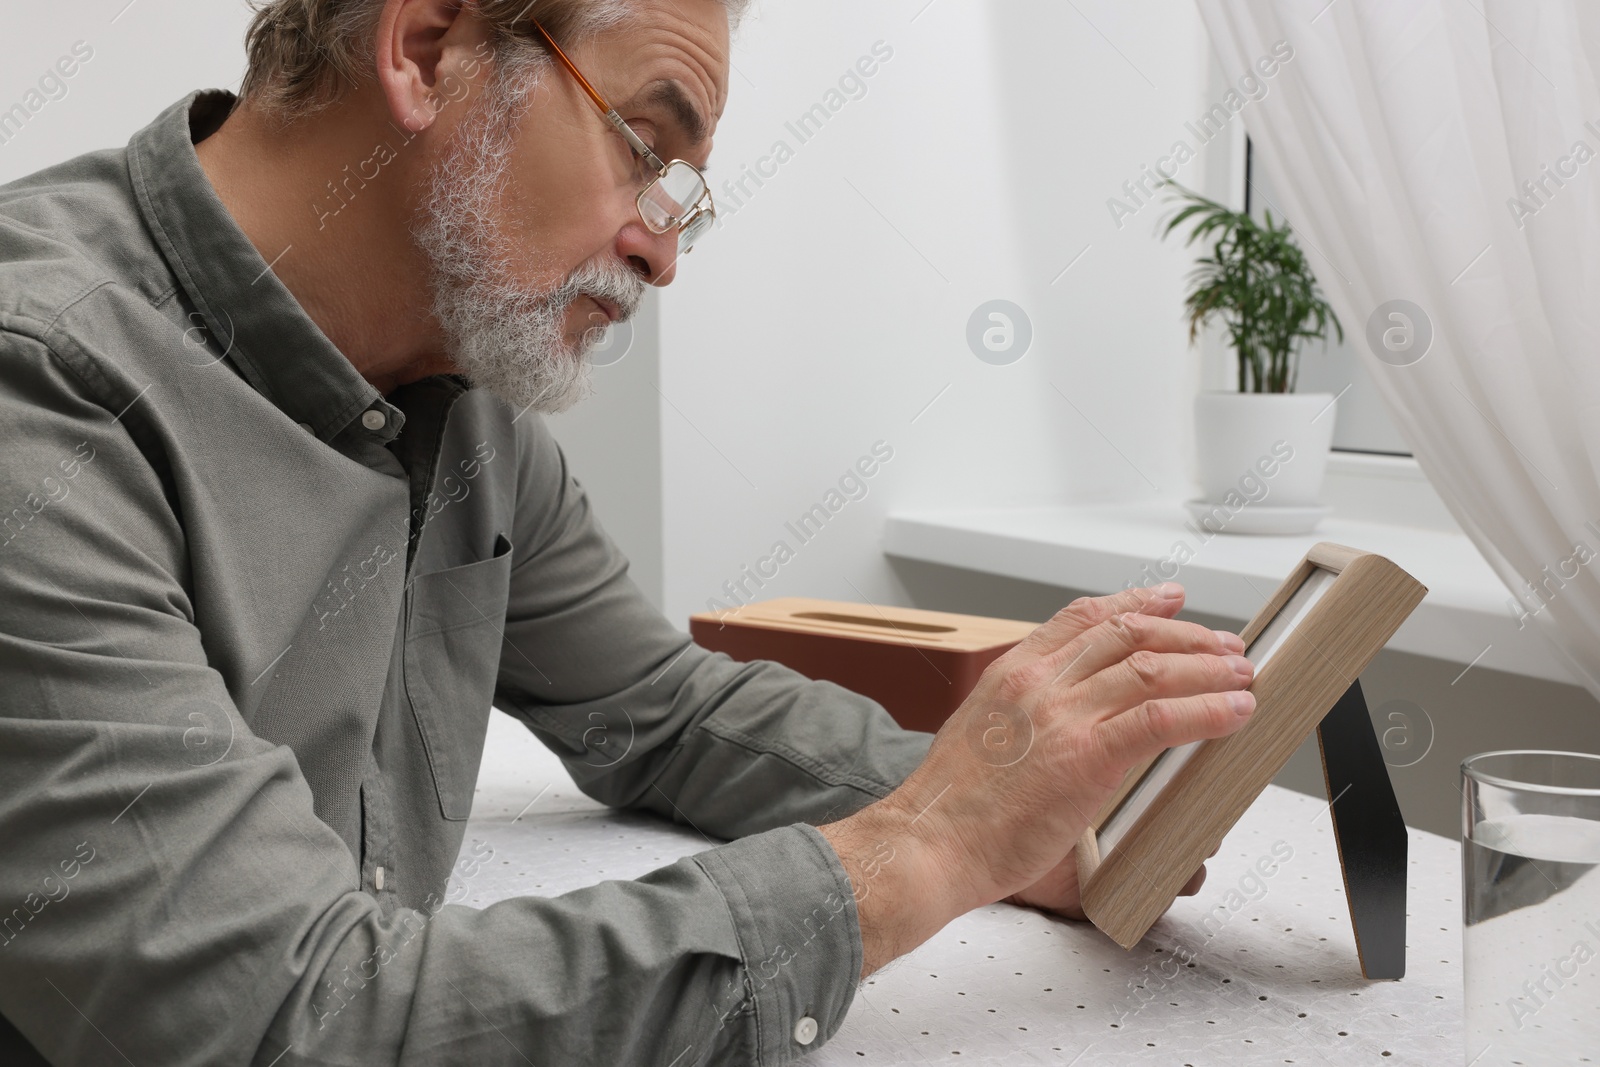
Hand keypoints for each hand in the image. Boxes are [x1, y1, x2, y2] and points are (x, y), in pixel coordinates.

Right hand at [820, 582, 1254, 977]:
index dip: (1133, 602)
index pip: (1081, 618)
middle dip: (1185, 635)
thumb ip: (1022, 725)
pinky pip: (1161, 719)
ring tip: (1241, 677)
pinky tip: (1233, 713)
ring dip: (1208, 669)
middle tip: (1223, 645)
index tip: (1167, 599)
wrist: (929, 842)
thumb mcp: (980, 740)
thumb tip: (1057, 742)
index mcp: (1011, 674)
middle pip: (1126, 634)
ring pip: (1152, 669)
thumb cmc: (950, 810)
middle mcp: (1039, 682)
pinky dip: (1206, 711)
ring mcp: (1063, 715)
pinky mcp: (1087, 755)